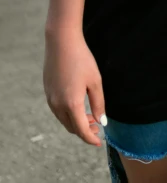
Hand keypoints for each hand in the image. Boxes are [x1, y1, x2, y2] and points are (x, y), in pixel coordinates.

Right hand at [43, 27, 105, 147]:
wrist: (61, 42)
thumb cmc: (81, 59)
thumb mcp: (95, 81)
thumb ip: (99, 103)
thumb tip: (101, 121)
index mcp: (71, 104)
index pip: (81, 130)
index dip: (91, 139)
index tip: (99, 142)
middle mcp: (58, 105)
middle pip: (71, 127)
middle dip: (85, 131)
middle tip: (97, 127)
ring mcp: (50, 99)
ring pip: (64, 120)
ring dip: (76, 122)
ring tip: (90, 117)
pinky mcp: (47, 91)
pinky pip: (58, 110)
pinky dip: (68, 114)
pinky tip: (78, 106)